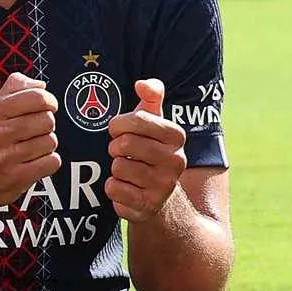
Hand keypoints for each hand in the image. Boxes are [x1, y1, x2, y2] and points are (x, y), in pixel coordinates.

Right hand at [0, 72, 59, 212]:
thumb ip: (13, 91)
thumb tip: (40, 84)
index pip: (36, 97)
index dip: (49, 101)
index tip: (48, 106)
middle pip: (47, 119)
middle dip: (46, 126)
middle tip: (33, 132)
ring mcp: (6, 156)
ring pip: (51, 141)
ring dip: (46, 145)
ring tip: (30, 149)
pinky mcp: (16, 177)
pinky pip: (51, 162)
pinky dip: (47, 162)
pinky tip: (33, 162)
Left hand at [105, 79, 186, 221]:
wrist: (161, 197)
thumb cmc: (151, 150)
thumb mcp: (155, 122)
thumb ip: (152, 97)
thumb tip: (142, 84)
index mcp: (177, 136)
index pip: (136, 120)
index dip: (119, 124)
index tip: (119, 130)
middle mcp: (176, 161)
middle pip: (123, 144)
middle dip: (115, 147)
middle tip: (122, 153)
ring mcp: (163, 186)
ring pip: (117, 167)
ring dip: (115, 169)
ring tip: (128, 171)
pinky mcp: (148, 207)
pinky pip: (114, 190)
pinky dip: (113, 189)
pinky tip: (126, 188)